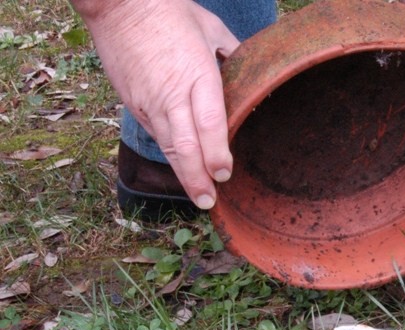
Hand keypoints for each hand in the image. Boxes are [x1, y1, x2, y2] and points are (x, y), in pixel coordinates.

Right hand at [72, 0, 238, 208]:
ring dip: (184, 175)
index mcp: (198, 75)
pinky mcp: (134, 103)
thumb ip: (233, 55)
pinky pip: (156, 135)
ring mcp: (150, 101)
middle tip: (209, 202)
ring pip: (168, 147)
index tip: (224, 174)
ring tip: (198, 197)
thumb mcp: (211, 29)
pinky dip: (170, 156)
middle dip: (198, 179)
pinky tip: (182, 170)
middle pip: (185, 146)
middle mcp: (172, 94)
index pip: (210, 123)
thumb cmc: (168, 11)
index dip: (216, 153)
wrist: (118, 3)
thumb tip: (252, 73)